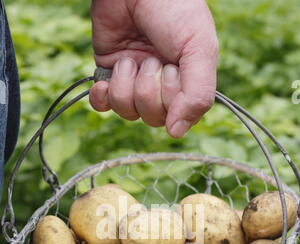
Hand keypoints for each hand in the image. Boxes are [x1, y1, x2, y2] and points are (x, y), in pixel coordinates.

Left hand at [90, 0, 217, 137]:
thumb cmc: (174, 9)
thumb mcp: (199, 48)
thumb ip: (198, 94)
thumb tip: (176, 133)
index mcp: (187, 83)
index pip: (178, 117)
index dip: (170, 98)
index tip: (171, 68)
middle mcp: (161, 87)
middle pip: (152, 118)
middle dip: (147, 89)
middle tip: (151, 59)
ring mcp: (134, 82)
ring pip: (127, 112)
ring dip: (126, 84)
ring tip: (130, 57)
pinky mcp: (109, 75)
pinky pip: (103, 106)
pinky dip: (103, 96)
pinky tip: (106, 79)